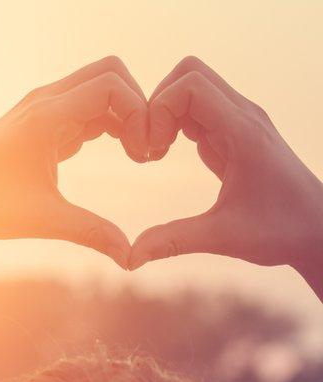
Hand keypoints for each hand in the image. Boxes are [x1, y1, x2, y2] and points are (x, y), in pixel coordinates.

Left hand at [0, 56, 149, 268]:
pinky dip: (110, 121)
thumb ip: (92, 232)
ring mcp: (43, 108)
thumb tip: (131, 258)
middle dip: (138, 104)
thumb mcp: (45, 220)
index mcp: (46, 116)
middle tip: (146, 147)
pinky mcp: (43, 121)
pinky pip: (87, 106)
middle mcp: (45, 102)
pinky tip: (120, 152)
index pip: (110, 85)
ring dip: (125, 114)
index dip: (139, 112)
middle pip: (110, 73)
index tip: (144, 152)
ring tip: (138, 154)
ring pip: (100, 88)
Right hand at [129, 57, 322, 269]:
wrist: (319, 230)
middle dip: (156, 103)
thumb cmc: (281, 232)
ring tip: (153, 152)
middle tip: (147, 145)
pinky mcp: (233, 133)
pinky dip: (172, 124)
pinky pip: (196, 109)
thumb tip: (129, 258)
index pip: (190, 85)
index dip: (158, 110)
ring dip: (163, 113)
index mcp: (243, 132)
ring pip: (191, 88)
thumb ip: (173, 241)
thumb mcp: (223, 238)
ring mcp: (239, 122)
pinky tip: (163, 155)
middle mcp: (243, 117)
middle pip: (189, 74)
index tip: (152, 151)